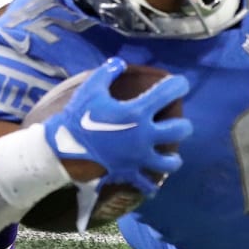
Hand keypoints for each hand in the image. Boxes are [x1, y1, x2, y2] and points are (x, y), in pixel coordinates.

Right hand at [41, 59, 191, 196]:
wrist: (65, 148)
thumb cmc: (79, 117)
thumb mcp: (91, 88)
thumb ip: (107, 72)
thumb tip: (120, 63)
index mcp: (136, 112)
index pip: (167, 93)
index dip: (178, 85)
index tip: (181, 83)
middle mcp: (144, 135)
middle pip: (179, 130)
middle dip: (183, 125)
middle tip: (178, 122)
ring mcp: (139, 157)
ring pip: (170, 162)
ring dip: (173, 158)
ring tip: (171, 155)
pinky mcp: (130, 173)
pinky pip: (146, 184)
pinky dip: (151, 185)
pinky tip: (154, 184)